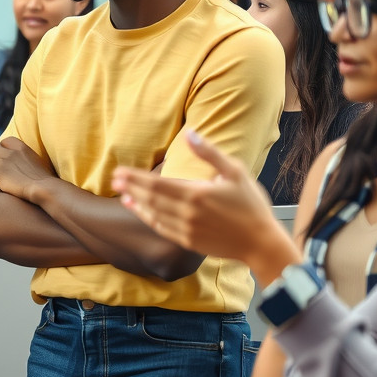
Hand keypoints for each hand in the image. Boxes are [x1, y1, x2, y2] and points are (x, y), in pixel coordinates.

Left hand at [0, 137, 55, 201]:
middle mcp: (10, 152)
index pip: (4, 141)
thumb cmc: (44, 179)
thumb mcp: (37, 161)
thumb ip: (26, 157)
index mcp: (21, 147)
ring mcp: (3, 162)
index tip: (1, 158)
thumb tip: (23, 161)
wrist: (44, 188)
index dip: (1, 149)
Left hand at [111, 130, 298, 284]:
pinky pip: (162, 229)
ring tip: (122, 195)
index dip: (136, 178)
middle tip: (115, 179)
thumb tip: (190, 133)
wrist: (261, 242)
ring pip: (153, 215)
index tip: (120, 171)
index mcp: (196, 193)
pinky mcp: (189, 242)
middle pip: (150, 198)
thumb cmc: (251, 205)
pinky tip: (141, 212)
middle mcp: (187, 213)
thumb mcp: (235, 172)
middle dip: (131, 188)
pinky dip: (149, 219)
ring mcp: (186, 230)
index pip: (157, 184)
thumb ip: (209, 153)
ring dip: (136, 204)